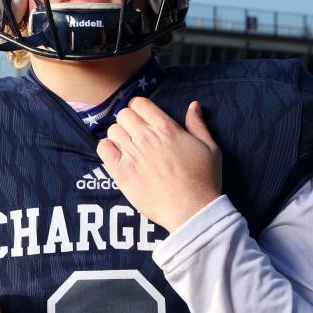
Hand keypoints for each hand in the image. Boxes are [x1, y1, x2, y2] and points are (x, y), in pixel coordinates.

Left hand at [97, 98, 221, 232]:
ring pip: (112, 130)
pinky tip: (117, 156)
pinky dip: (107, 148)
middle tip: (136, 133)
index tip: (143, 117)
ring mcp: (132, 154)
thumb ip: (198, 124)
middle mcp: (146, 137)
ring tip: (128, 147)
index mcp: (166, 128)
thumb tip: (193, 105)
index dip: (139, 108)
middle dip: (128, 121)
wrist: (192, 210)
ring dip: (119, 135)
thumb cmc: (203, 179)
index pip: (139, 103)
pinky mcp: (121, 172)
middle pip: (123, 114)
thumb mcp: (210, 148)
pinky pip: (103, 149)